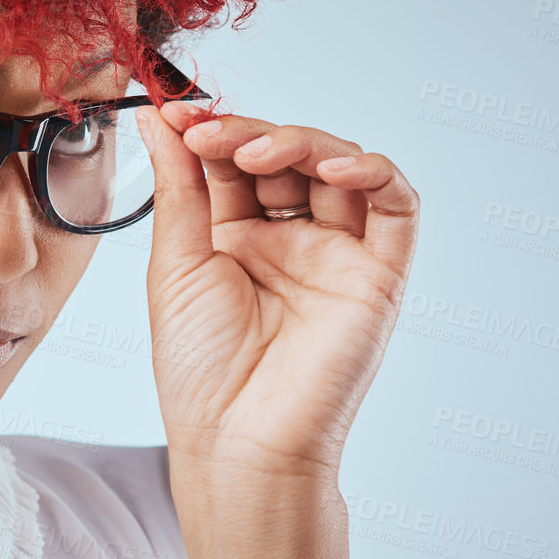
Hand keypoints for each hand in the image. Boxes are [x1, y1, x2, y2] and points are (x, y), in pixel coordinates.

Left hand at [134, 100, 419, 486]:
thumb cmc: (200, 372)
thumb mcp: (176, 264)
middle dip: (249, 133)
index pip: (236, 160)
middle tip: (211, 132)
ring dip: (302, 143)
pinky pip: (397, 207)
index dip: (212, 131)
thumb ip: (180, 187)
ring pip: (340, 167)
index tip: (177, 114)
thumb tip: (162, 118)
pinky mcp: (380, 275)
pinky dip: (373, 172)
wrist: (237, 444)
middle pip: (288, 156)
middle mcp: (291, 240)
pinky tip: (333, 165)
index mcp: (237, 238)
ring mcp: (338, 255)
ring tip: (256, 152)